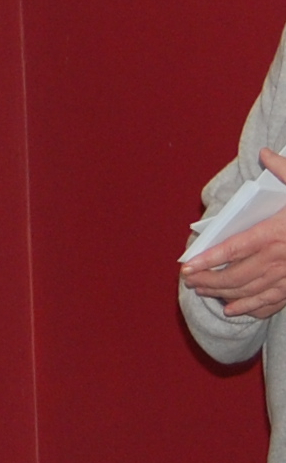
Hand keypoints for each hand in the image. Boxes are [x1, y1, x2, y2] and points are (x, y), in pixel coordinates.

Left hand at [181, 149, 285, 318]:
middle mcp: (279, 258)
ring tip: (202, 292)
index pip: (233, 249)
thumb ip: (284, 170)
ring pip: (248, 291)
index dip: (207, 260)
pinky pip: (270, 302)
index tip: (187, 266)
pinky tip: (233, 309)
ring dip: (221, 294)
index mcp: (275, 233)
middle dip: (208, 281)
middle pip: (234, 275)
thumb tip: (264, 153)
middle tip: (190, 281)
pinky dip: (249, 308)